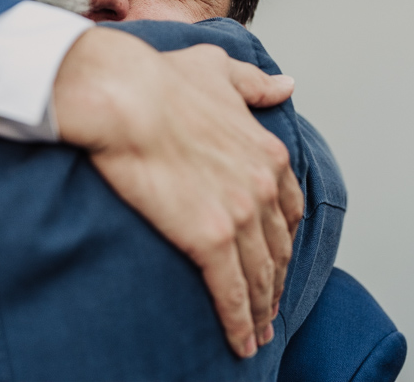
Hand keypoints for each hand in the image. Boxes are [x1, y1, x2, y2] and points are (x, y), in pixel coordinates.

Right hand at [53, 27, 303, 357]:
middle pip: (278, 248)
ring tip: (259, 334)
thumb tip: (286, 85)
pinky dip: (241, 322)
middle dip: (277, 280)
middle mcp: (262, 186)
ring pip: (260, 275)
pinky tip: (241, 342)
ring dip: (262, 310)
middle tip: (271, 306)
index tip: (278, 255)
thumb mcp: (220, 70)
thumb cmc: (161, 79)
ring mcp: (240, 215)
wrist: (125, 96)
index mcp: (266, 151)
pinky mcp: (210, 240)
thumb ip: (256, 83)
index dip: (285, 237)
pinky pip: (232, 291)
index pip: (288, 208)